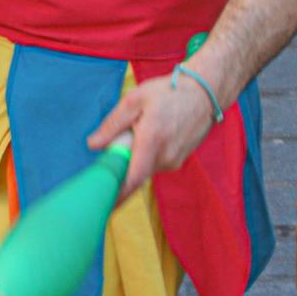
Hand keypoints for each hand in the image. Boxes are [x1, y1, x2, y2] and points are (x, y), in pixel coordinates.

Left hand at [85, 65, 223, 202]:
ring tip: (141, 129)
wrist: (203, 93)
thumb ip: (113, 124)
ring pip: (145, 168)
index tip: (100, 202)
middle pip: (135, 174)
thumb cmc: (168, 92)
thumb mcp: (135, 99)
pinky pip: (155, 163)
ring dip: (136, 157)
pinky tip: (153, 133)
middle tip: (116, 144)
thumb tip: (93, 145)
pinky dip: (148, 155)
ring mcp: (175, 161)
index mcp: (151, 140)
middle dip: (122, 165)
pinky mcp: (179, 161)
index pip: (131, 179)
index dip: (115, 195)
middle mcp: (165, 157)